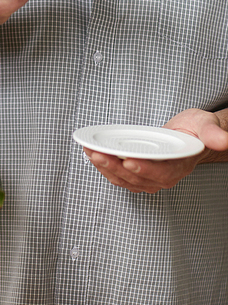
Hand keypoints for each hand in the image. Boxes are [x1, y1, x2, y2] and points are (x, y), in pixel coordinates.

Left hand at [85, 108, 227, 193]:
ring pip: (126, 179)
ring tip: (90, 154)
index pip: (161, 172)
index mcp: (180, 164)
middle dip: (115, 168)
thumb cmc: (198, 130)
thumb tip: (224, 140)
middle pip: (138, 178)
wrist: (193, 136)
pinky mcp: (141, 173)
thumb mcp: (206, 125)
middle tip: (98, 154)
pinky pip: (122, 176)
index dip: (144, 169)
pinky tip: (94, 157)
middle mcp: (165, 175)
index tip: (128, 162)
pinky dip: (106, 168)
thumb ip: (212, 133)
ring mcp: (152, 176)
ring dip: (106, 169)